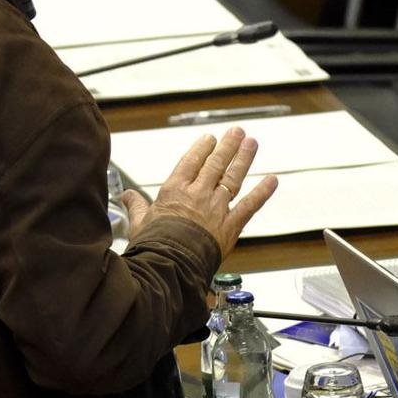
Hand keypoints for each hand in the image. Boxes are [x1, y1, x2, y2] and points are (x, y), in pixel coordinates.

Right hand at [123, 126, 277, 257]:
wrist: (171, 265)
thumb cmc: (155, 246)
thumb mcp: (139, 223)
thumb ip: (136, 206)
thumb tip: (126, 196)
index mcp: (175, 191)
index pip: (191, 162)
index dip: (202, 148)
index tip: (209, 139)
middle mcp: (198, 194)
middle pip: (216, 164)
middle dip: (227, 146)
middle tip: (237, 132)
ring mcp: (216, 208)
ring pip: (233, 178)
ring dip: (244, 159)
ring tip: (252, 144)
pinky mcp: (230, 225)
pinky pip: (250, 205)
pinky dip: (262, 192)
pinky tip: (272, 180)